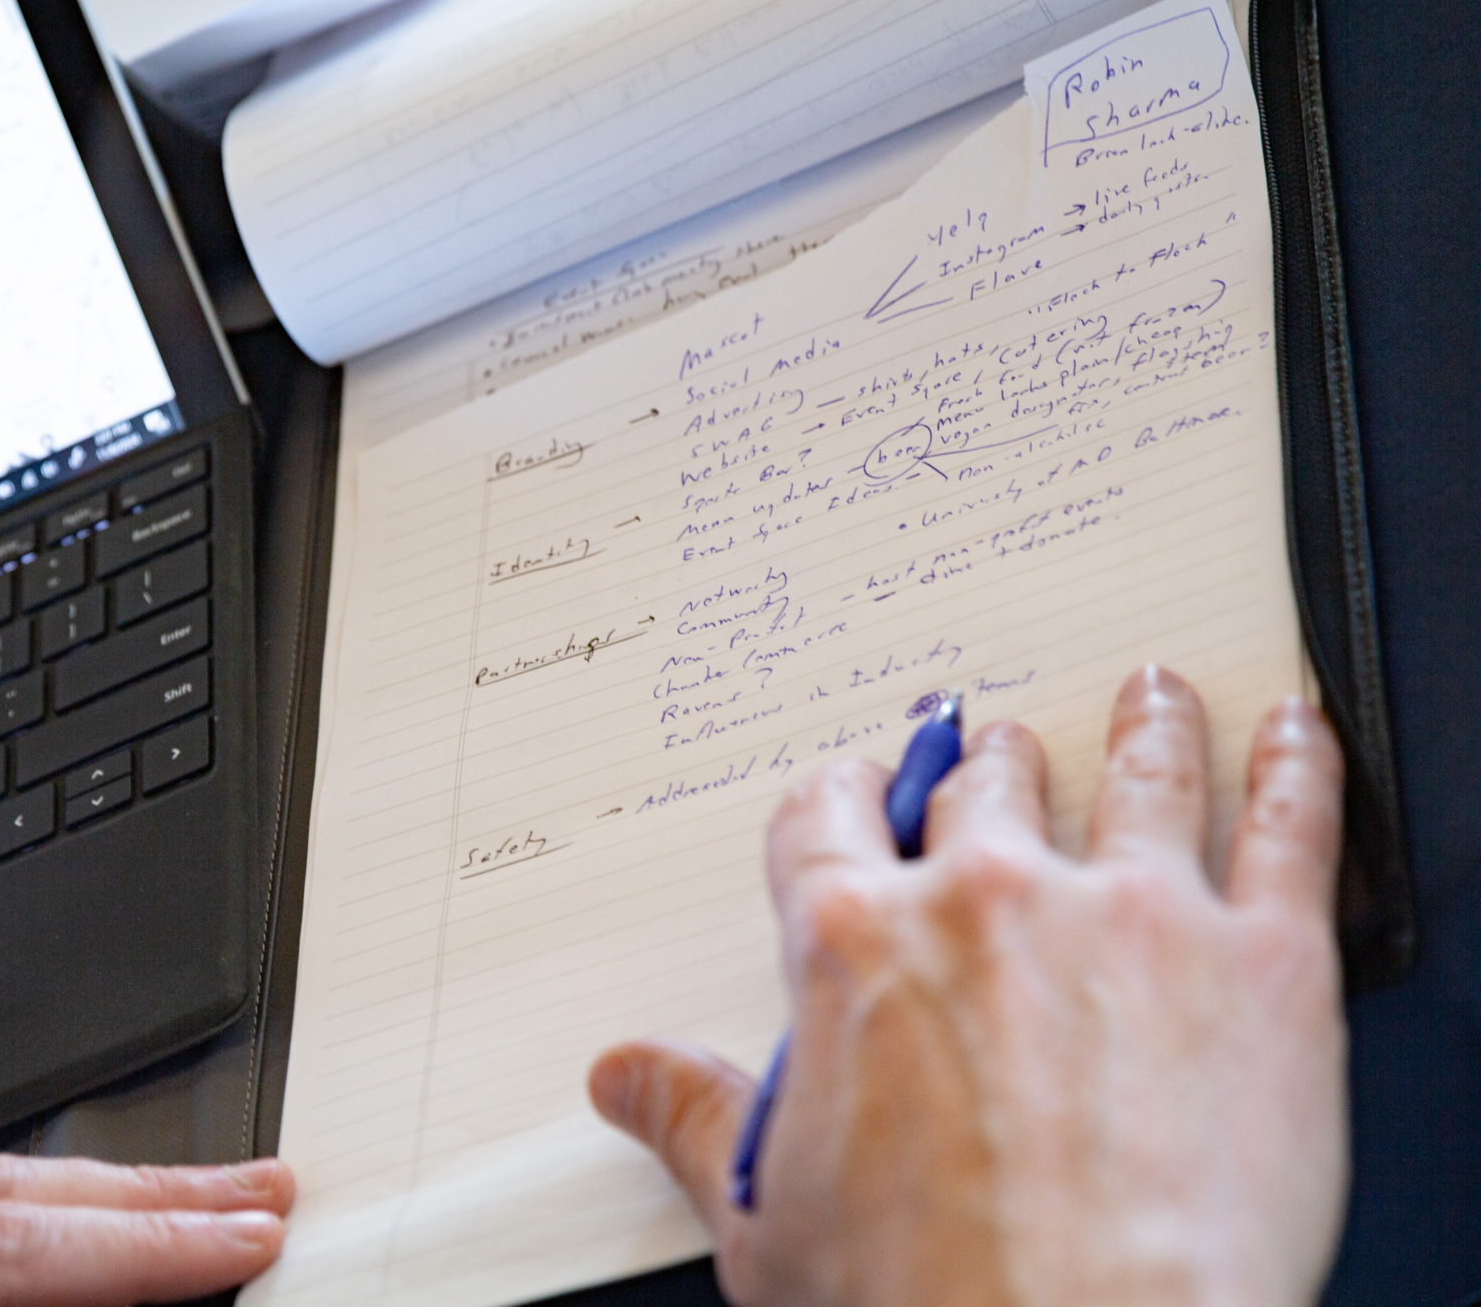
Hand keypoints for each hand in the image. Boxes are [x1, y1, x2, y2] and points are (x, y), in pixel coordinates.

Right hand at [588, 667, 1347, 1306]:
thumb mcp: (766, 1222)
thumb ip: (695, 1120)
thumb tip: (625, 1076)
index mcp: (856, 946)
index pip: (830, 817)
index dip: (843, 796)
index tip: (860, 790)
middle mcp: (986, 900)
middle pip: (982, 783)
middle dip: (985, 764)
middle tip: (998, 756)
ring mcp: (1129, 915)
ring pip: (1136, 772)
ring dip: (1141, 725)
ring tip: (1148, 699)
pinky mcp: (1261, 962)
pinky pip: (1291, 825)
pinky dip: (1297, 765)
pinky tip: (1294, 733)